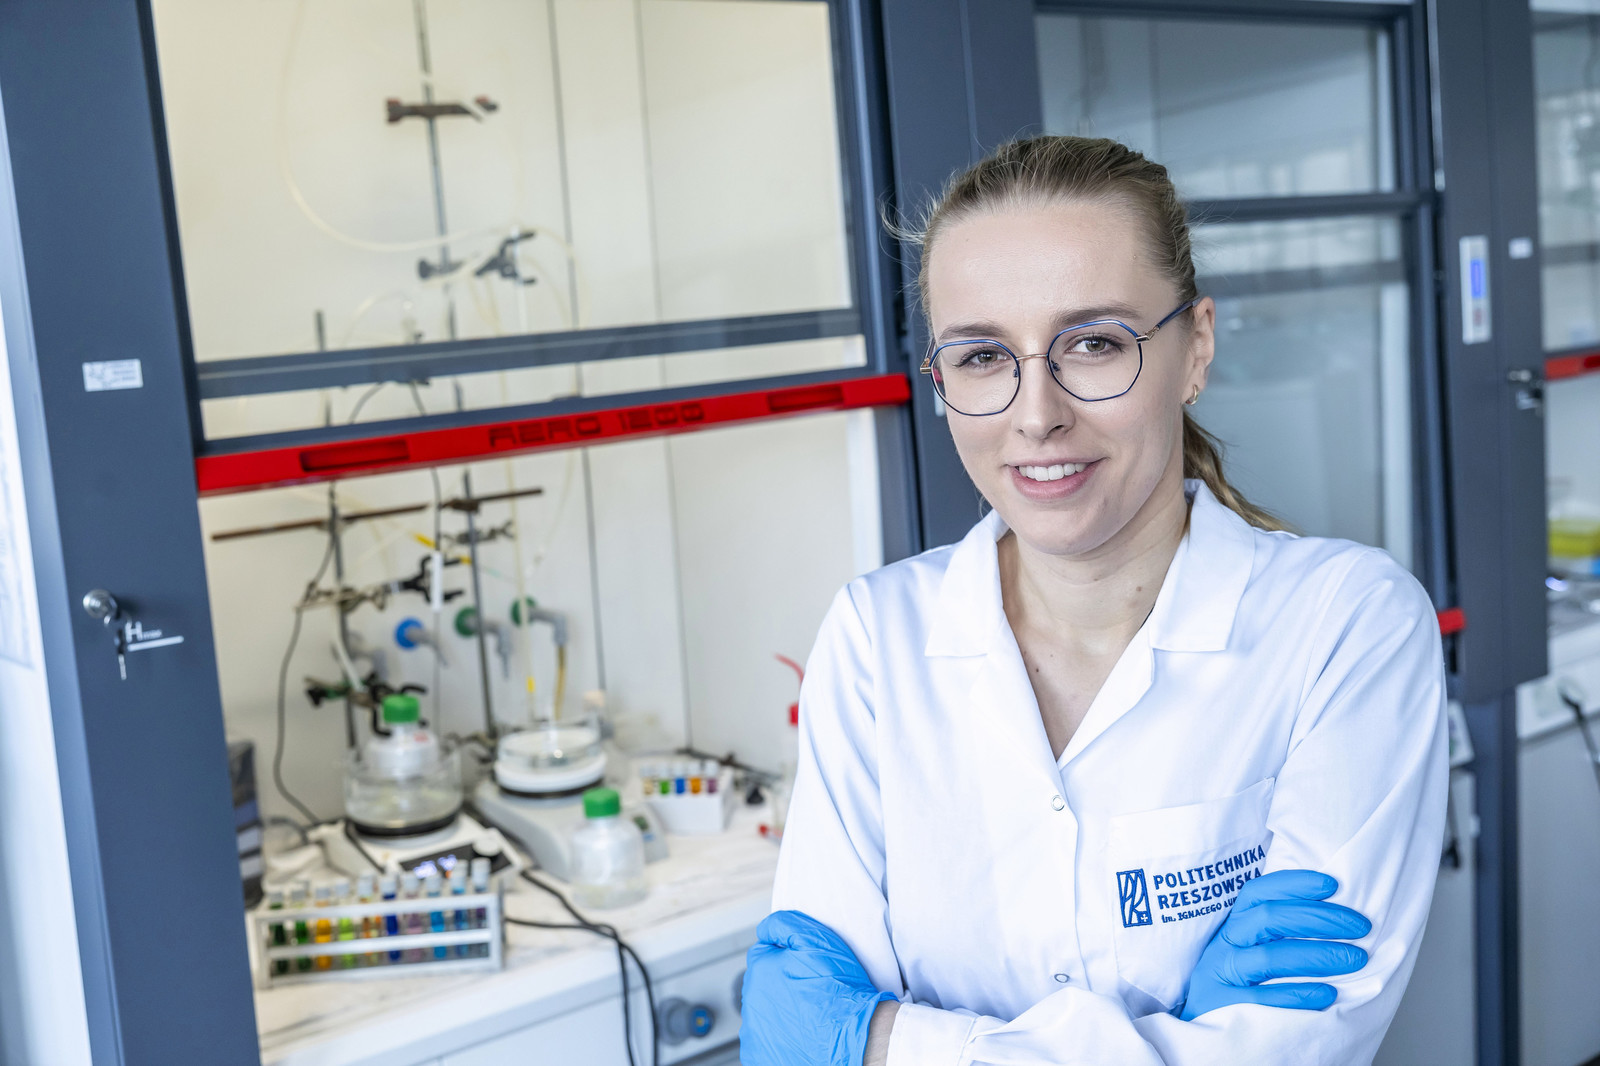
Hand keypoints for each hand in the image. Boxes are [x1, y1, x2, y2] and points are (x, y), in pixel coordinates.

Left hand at [741, 910, 897, 1065]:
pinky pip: (766, 1042)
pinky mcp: (761, 1057)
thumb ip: (784, 925)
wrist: (858, 1037)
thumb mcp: (817, 939)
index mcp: (760, 970)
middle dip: (780, 984)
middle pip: (762, 985)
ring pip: (764, 1014)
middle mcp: (751, 1002)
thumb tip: (766, 929)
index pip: (763, 953)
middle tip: (810, 991)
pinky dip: (780, 1038)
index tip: (803, 967)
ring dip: (779, 1012)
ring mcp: (755, 1033)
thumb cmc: (841, 990)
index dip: (786, 956)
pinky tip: (801, 1034)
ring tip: (809, 1015)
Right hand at [1180, 870, 1371, 1020]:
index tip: (1331, 885)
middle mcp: (1227, 944)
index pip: (1258, 892)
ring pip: (1270, 957)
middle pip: (1269, 918)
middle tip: (1360, 927)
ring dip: (1318, 955)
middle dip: (1320, 918)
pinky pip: (1264, 999)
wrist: (1202, 1026)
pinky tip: (1328, 994)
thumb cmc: (1238, 983)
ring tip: (1355, 959)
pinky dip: (1298, 994)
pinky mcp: (1227, 1006)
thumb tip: (1332, 915)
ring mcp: (1224, 975)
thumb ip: (1275, 933)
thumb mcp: (1247, 949)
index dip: (1294, 884)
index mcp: (1234, 925)